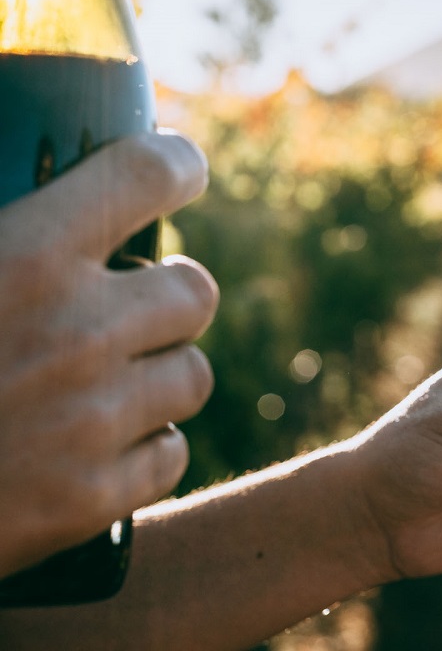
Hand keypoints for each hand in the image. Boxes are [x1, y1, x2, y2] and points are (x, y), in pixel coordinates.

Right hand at [0, 131, 218, 578]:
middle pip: (195, 291)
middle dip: (166, 297)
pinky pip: (171, 453)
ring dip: (157, 375)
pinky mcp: (94, 496)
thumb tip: (41, 219)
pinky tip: (94, 447)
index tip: (180, 172)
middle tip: (127, 310)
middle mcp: (79, 332)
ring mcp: (94, 419)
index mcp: (25, 258)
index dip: (176, 166)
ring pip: (192, 375)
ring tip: (102, 383)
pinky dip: (142, 450)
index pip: (148, 175)